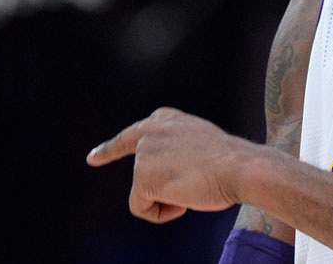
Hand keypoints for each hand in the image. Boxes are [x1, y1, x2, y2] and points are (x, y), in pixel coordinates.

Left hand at [86, 107, 247, 223]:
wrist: (239, 167)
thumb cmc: (230, 160)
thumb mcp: (199, 142)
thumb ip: (176, 148)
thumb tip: (169, 174)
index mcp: (164, 119)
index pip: (131, 136)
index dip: (110, 150)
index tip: (93, 158)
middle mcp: (149, 131)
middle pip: (143, 175)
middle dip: (159, 188)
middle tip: (185, 185)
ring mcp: (143, 154)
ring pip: (146, 193)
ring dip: (169, 199)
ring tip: (194, 185)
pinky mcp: (141, 177)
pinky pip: (143, 209)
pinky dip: (162, 213)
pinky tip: (183, 199)